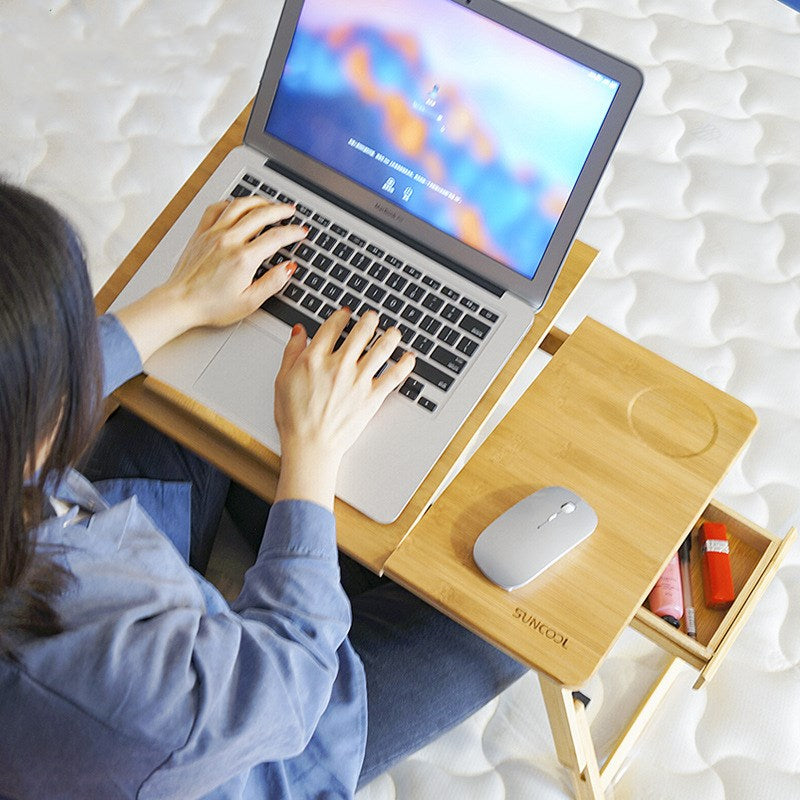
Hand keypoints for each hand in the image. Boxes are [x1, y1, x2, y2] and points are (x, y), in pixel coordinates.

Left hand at [115, 196, 306, 362]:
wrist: (180, 303)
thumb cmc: (211, 306)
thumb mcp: (249, 302)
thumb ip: (272, 283)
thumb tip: (288, 268)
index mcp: (243, 258)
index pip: (276, 237)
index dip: (293, 233)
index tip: (301, 232)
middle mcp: (229, 241)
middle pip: (260, 214)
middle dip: (280, 210)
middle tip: (290, 211)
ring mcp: (213, 234)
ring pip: (239, 206)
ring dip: (257, 201)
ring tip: (268, 204)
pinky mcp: (201, 234)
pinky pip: (216, 209)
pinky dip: (229, 203)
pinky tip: (236, 206)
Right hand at [273, 308, 415, 507]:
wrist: (310, 446)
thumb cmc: (294, 418)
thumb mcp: (282, 380)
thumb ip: (292, 352)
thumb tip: (300, 331)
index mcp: (314, 359)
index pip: (333, 327)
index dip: (341, 316)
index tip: (346, 314)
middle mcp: (339, 365)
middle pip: (361, 332)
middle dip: (369, 320)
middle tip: (373, 317)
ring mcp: (358, 381)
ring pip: (382, 348)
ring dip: (390, 336)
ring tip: (394, 332)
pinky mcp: (372, 397)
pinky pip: (394, 376)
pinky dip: (405, 365)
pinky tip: (410, 358)